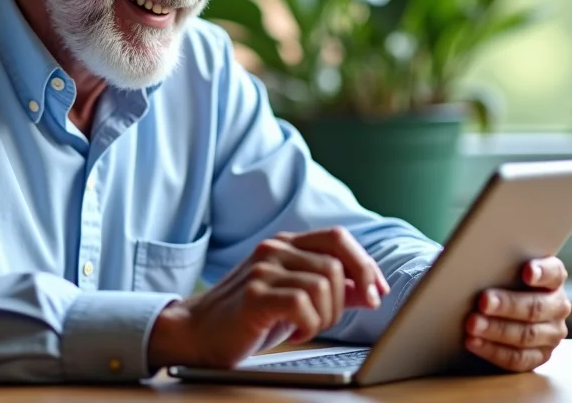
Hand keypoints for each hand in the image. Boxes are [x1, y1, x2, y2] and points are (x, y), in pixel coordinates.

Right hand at [148, 227, 389, 368]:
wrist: (196, 332)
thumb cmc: (248, 316)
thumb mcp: (295, 298)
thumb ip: (332, 289)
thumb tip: (370, 290)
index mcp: (286, 244)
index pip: (338, 238)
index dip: (364, 264)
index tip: (376, 293)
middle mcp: (274, 248)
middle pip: (335, 265)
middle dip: (343, 300)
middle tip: (325, 320)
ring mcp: (262, 269)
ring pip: (322, 286)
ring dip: (324, 317)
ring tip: (304, 327)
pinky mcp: (254, 295)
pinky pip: (301, 304)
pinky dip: (307, 324)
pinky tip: (294, 332)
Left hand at [464, 256, 570, 372]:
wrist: (501, 313)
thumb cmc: (501, 284)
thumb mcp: (504, 272)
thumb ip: (500, 267)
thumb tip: (473, 264)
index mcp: (553, 280)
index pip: (554, 273)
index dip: (542, 272)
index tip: (527, 272)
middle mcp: (557, 306)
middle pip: (536, 307)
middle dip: (507, 305)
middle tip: (483, 301)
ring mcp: (551, 334)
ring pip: (526, 335)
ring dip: (496, 330)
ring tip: (472, 324)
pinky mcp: (540, 356)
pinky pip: (518, 358)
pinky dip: (493, 351)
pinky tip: (474, 342)